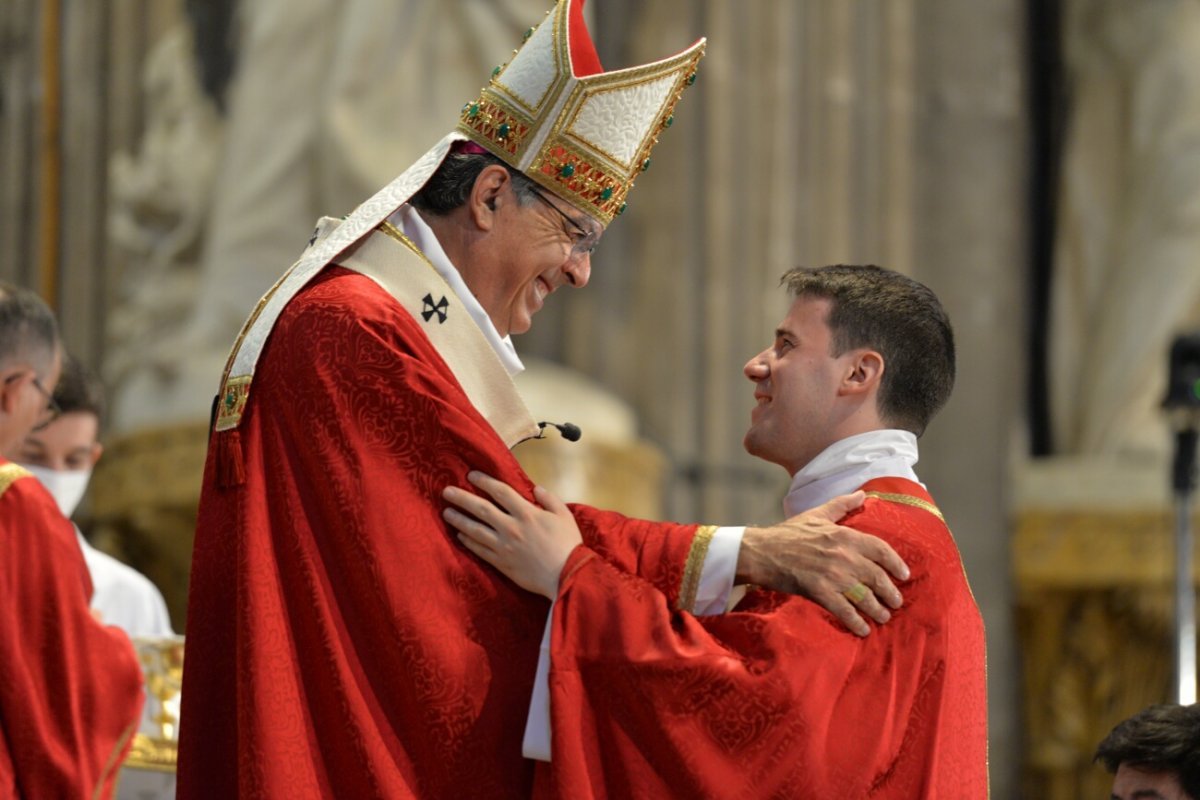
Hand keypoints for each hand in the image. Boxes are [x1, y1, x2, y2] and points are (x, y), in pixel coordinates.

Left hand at [442, 471, 581, 598]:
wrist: (566, 576)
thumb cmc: (567, 544)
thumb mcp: (564, 515)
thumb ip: (549, 499)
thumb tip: (536, 488)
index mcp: (527, 513)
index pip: (500, 492)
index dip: (484, 481)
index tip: (471, 475)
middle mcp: (511, 527)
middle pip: (481, 509)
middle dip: (462, 498)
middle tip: (446, 491)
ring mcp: (503, 546)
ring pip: (475, 530)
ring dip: (459, 519)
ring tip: (446, 512)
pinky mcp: (501, 563)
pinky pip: (479, 550)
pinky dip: (468, 541)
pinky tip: (459, 535)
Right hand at [737, 491, 909, 636]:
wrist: (761, 551)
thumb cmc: (788, 533)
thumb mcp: (816, 514)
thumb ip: (842, 505)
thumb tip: (863, 494)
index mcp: (844, 535)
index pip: (880, 550)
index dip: (896, 564)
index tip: (904, 575)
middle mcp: (843, 555)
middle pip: (877, 577)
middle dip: (890, 592)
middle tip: (896, 602)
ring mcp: (833, 575)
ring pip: (865, 596)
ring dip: (877, 610)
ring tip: (883, 617)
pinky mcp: (820, 592)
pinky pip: (845, 611)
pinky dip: (856, 622)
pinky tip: (863, 630)